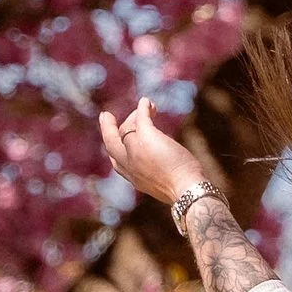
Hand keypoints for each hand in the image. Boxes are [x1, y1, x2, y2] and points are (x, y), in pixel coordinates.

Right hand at [100, 95, 216, 206]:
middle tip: (105, 116)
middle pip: (111, 143)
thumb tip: (173, 172)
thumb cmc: (184, 190)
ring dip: (135, 116)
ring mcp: (135, 150)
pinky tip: (146, 102)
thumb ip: (161, 176)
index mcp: (134, 179)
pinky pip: (141, 117)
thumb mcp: (168, 185)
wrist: (185, 188)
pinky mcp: (146, 136)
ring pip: (126, 128)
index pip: (117, 162)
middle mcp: (129, 165)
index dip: (115, 149)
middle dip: (106, 129)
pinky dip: (143, 108)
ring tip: (147, 107)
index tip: (116, 139)